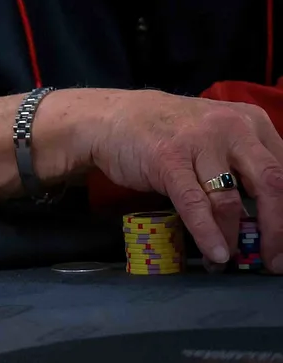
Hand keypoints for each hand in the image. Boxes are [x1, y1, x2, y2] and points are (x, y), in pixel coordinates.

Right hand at [83, 90, 282, 270]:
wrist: (112, 117)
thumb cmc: (171, 131)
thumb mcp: (220, 136)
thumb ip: (248, 164)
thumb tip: (274, 216)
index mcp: (252, 121)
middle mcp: (231, 127)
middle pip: (272, 185)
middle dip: (277, 230)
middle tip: (274, 261)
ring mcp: (199, 141)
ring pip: (230, 200)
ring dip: (233, 238)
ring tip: (230, 258)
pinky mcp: (168, 158)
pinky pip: (195, 203)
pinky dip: (207, 233)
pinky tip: (215, 253)